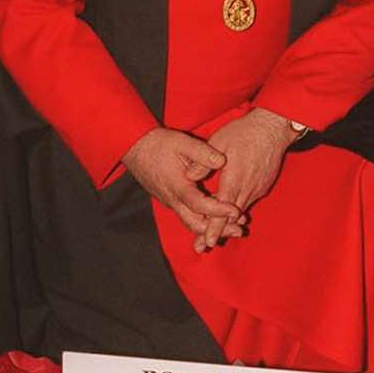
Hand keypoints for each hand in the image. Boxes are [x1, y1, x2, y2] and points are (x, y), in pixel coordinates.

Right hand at [123, 127, 243, 241]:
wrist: (135, 147)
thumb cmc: (159, 144)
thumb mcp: (182, 143)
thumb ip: (203, 152)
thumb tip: (222, 161)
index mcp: (177, 186)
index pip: (199, 205)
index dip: (218, 210)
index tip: (235, 211)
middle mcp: (172, 199)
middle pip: (196, 224)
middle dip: (217, 230)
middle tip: (239, 230)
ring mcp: (171, 202)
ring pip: (192, 222)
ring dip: (212, 226)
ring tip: (234, 226)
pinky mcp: (171, 201)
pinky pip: (188, 216)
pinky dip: (204, 219)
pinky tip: (219, 215)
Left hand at [196, 109, 297, 251]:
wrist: (273, 128)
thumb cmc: (244, 132)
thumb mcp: (219, 141)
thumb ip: (203, 162)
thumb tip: (188, 177)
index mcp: (234, 179)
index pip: (221, 210)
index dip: (213, 227)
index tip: (207, 241)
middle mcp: (247, 188)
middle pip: (230, 218)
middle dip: (217, 232)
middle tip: (203, 246)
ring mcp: (257, 189)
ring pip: (239, 211)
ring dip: (227, 223)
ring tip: (215, 235)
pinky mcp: (262, 187)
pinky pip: (247, 202)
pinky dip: (236, 210)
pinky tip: (229, 214)